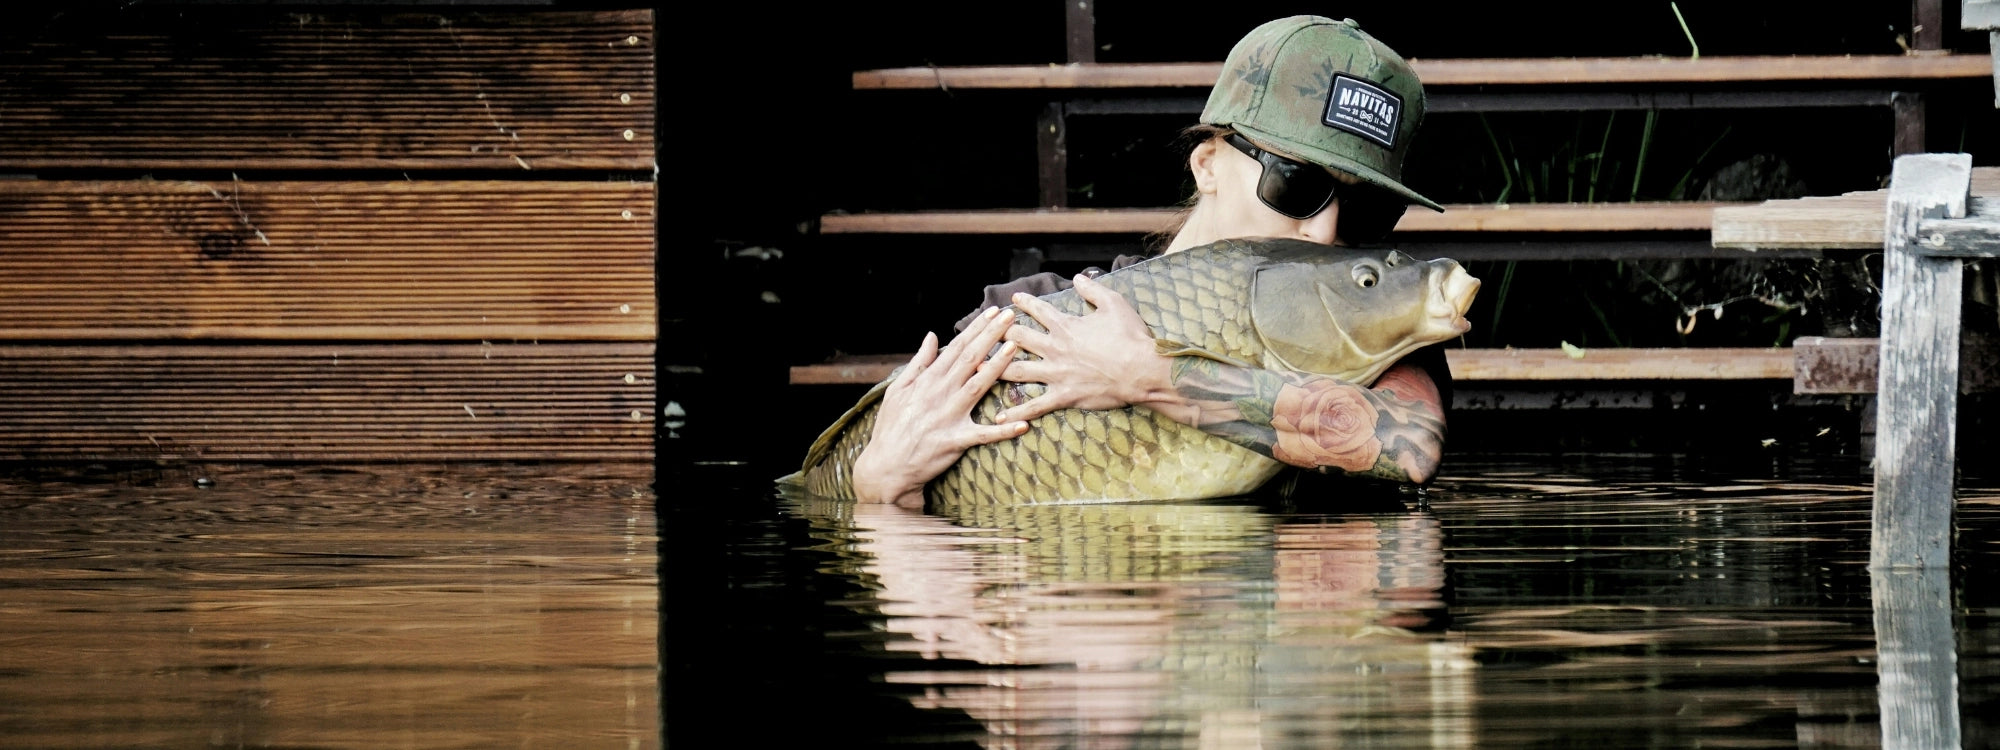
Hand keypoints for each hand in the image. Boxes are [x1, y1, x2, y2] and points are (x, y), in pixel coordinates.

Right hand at [851, 307, 1028, 506]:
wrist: (886, 466)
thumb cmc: (891, 427)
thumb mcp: (897, 390)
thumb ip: (918, 363)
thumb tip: (932, 336)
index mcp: (927, 380)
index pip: (956, 348)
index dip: (976, 329)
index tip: (993, 313)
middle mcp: (940, 394)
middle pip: (970, 359)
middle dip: (991, 336)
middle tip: (1011, 318)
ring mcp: (948, 416)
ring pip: (978, 386)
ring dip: (997, 367)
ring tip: (1015, 348)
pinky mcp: (955, 441)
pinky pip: (983, 435)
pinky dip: (1003, 431)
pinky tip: (1023, 424)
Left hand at [1000, 274, 1172, 421]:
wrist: (1141, 370)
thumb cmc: (1130, 336)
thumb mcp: (1114, 304)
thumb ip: (1093, 290)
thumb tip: (1079, 278)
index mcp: (1066, 326)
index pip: (1039, 311)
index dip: (1025, 303)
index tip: (1013, 300)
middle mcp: (1055, 348)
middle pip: (1018, 340)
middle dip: (999, 335)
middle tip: (985, 334)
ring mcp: (1056, 373)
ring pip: (1017, 372)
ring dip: (995, 370)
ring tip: (977, 369)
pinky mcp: (1063, 395)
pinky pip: (1035, 406)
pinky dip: (1016, 413)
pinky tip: (998, 417)